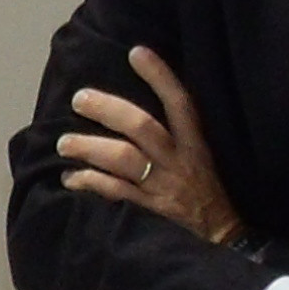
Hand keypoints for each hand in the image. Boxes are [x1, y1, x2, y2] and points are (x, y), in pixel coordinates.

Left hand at [55, 47, 243, 243]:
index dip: (160, 76)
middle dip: (108, 110)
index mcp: (195, 143)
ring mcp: (163, 186)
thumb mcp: (203, 156)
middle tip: (79, 99)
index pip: (180, 102)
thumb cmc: (208, 191)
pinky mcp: (151, 211)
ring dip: (90, 147)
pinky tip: (70, 177)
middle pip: (142, 127)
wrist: (224, 237)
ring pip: (124, 159)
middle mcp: (178, 161)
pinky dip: (90, 183)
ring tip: (64, 143)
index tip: (136, 52)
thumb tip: (138, 105)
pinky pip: (116, 193)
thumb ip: (178, 133)